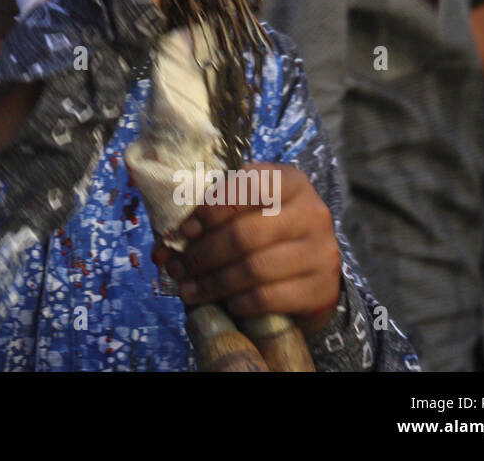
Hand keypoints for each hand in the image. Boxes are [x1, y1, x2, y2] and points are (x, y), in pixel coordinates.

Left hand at [151, 163, 340, 334]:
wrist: (311, 271)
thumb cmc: (266, 233)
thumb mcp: (245, 212)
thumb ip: (209, 218)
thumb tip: (161, 248)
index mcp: (289, 181)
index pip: (248, 185)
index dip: (210, 208)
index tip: (183, 230)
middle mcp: (312, 212)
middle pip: (245, 234)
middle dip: (202, 254)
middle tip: (175, 267)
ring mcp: (321, 251)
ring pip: (254, 268)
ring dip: (213, 282)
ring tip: (188, 289)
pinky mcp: (321, 287)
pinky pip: (269, 297)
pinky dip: (239, 302)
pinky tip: (224, 303)